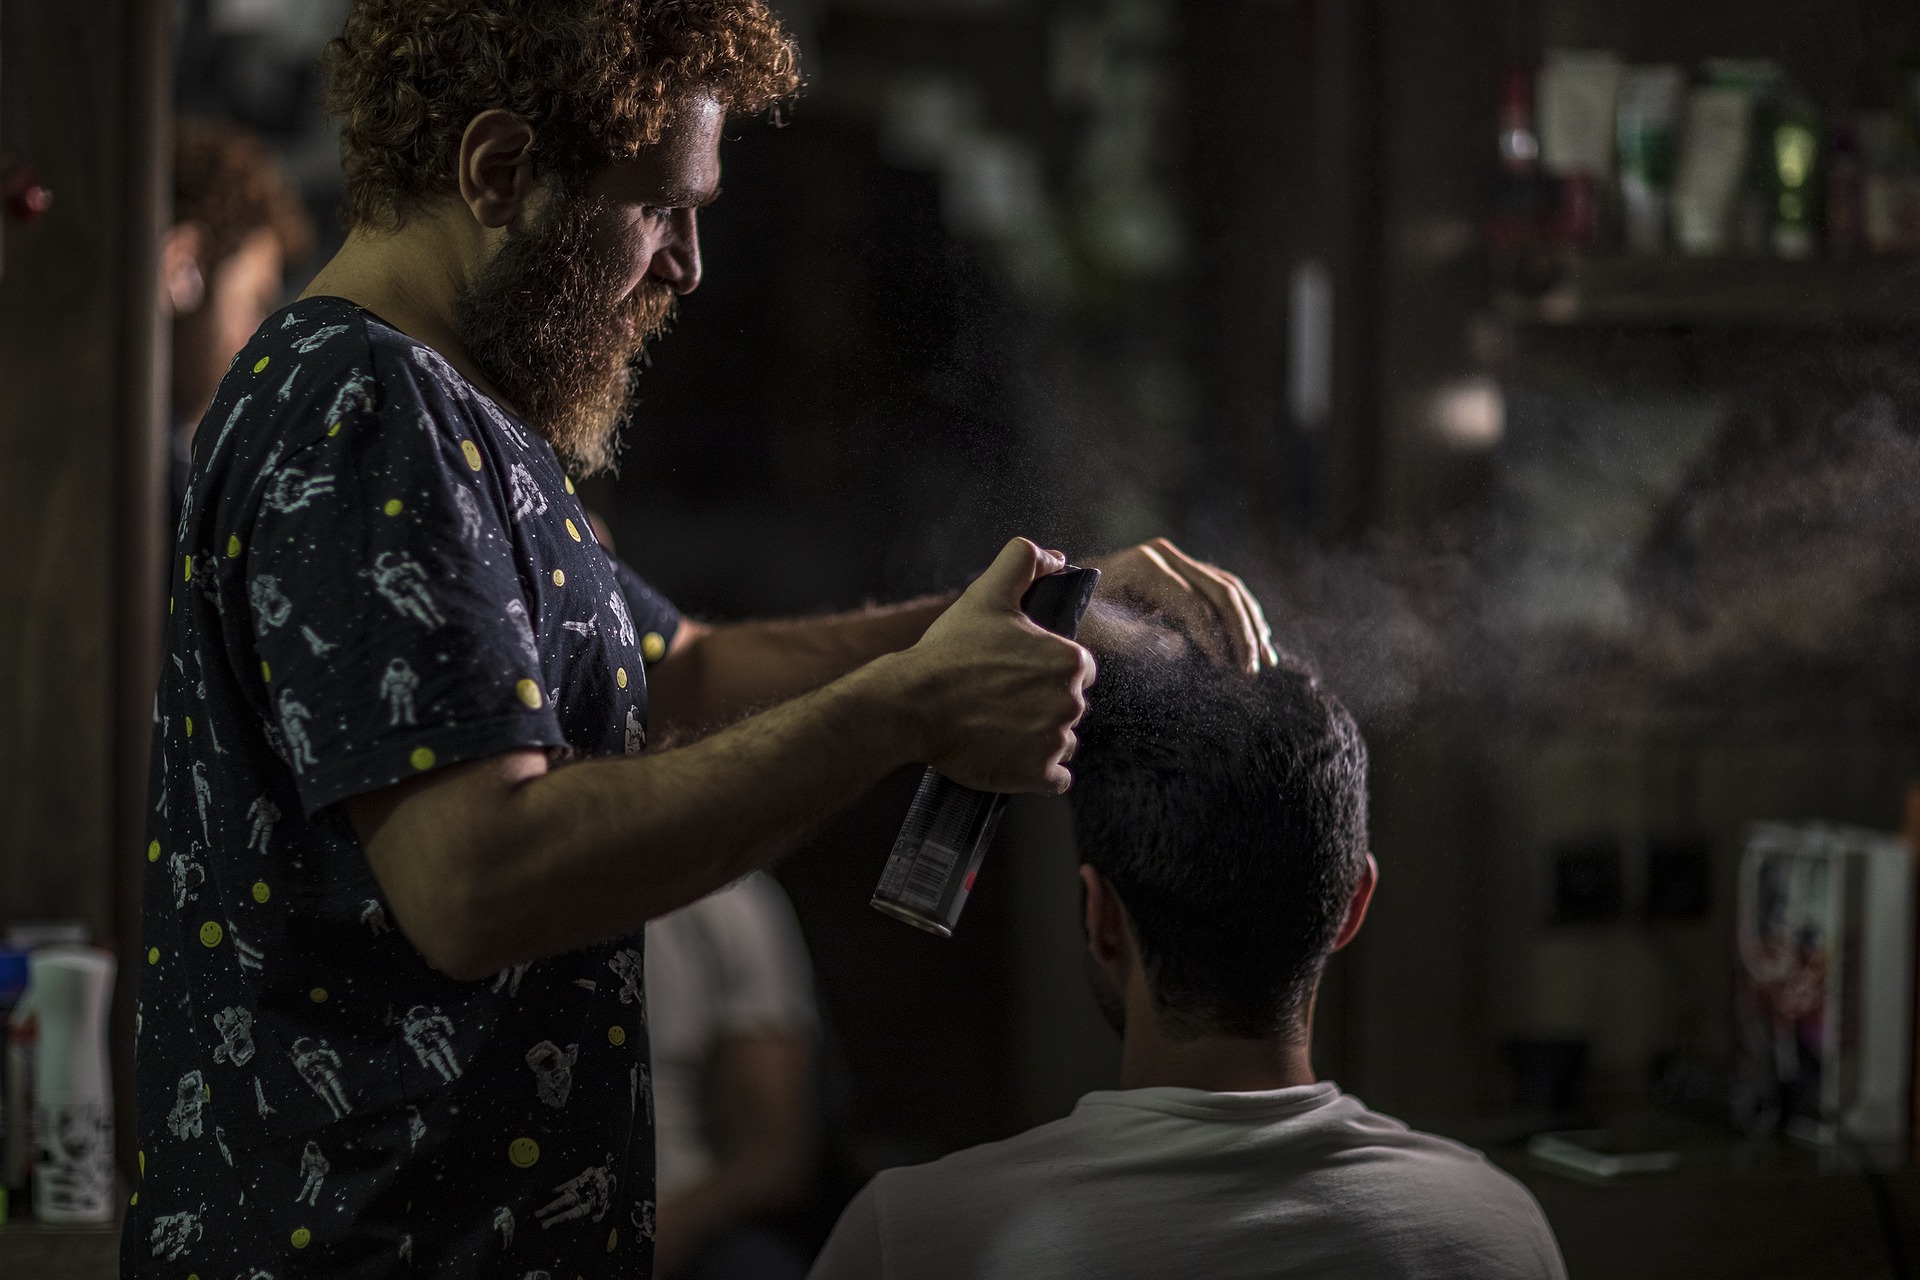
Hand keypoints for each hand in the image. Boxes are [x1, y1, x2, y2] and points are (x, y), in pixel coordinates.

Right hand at [892, 538, 1095, 793]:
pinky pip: (1055, 779)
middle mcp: (1070, 702)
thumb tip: (1053, 557)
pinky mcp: (1038, 775)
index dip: (1045, 669)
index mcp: (1068, 660)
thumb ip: (1023, 562)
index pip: (1078, 668)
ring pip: (1061, 740)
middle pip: (1068, 705)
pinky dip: (1038, 772)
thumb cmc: (949, 652)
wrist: (912, 705)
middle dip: (1040, 702)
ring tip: (999, 726)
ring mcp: (1055, 742)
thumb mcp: (987, 594)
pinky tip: (1011, 755)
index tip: (1014, 673)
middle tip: (999, 699)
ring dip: (1038, 737)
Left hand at [1083, 538, 1277, 674]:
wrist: (1055, 596)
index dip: (1215, 640)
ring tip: (1264, 661)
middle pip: (1221, 591)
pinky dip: (1241, 615)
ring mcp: (1173, 559)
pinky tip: (1257, 639)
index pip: (1195, 605)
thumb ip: (1136, 640)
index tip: (1228, 672)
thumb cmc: (1073, 617)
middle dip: (1241, 633)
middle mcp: (1164, 555)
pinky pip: (1220, 589)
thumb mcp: (1096, 632)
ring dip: (1250, 624)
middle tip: (1251, 671)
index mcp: (1145, 565)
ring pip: (1227, 588)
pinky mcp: (1177, 571)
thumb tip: (1182, 648)